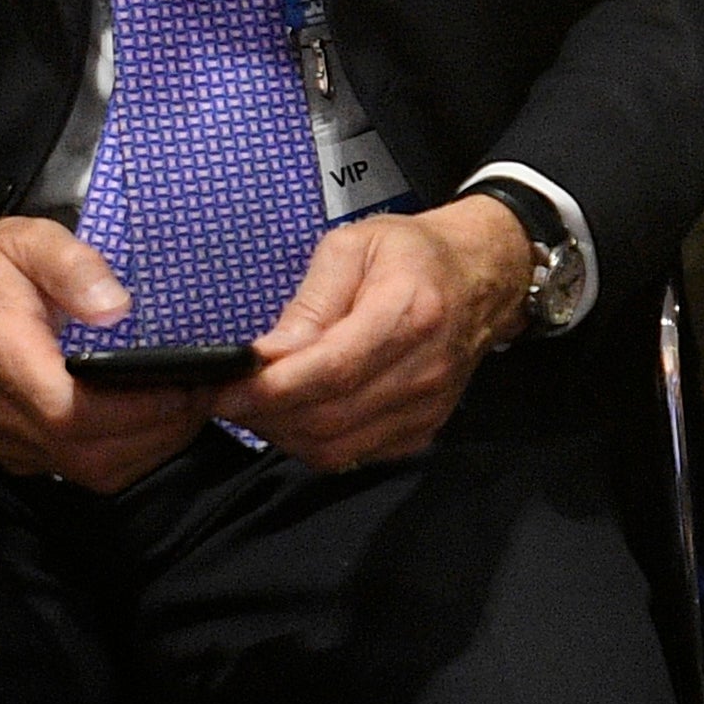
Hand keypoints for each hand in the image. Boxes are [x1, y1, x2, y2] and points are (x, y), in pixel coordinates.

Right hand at [0, 214, 220, 491]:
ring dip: (151, 446)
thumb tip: (118, 308)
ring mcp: (4, 440)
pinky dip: (127, 453)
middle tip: (208, 392)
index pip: (73, 413)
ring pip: (92, 471)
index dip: (140, 409)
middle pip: (91, 453)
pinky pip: (80, 471)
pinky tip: (153, 419)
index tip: (191, 384)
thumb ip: (72, 265)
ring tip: (189, 405)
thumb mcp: (26, 240)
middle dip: (161, 430)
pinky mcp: (15, 453)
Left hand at [210, 196, 525, 468]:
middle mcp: (424, 370)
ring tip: (255, 404)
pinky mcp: (423, 430)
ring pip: (336, 447)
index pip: (332, 370)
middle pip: (328, 417)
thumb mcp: (352, 248)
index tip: (221, 390)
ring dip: (283, 433)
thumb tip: (263, 358)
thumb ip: (308, 304)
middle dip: (264, 414)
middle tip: (223, 396)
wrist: (482, 278)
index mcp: (409, 313)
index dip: (270, 389)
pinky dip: (312, 442)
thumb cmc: (413, 254)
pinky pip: (354, 455)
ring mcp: (428, 407)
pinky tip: (295, 413)